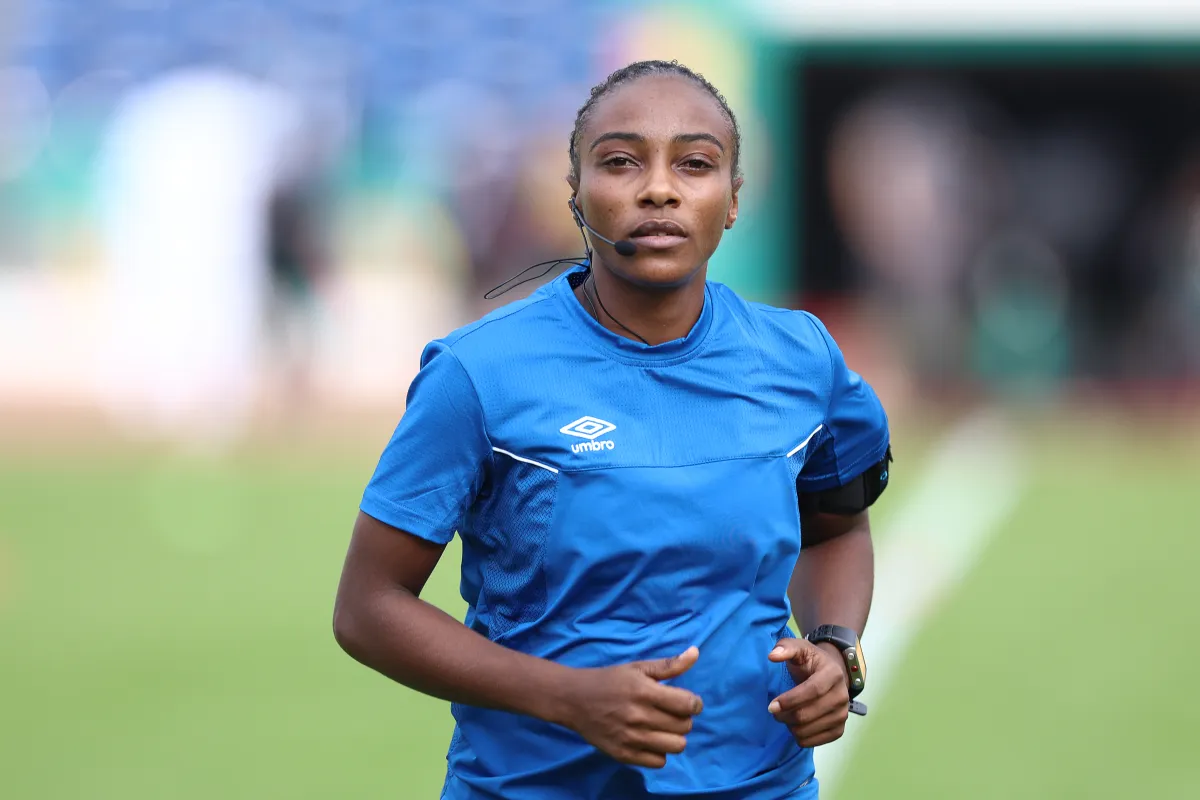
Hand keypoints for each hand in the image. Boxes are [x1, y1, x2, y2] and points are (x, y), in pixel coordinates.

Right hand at [560, 646, 703, 768]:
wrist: (573, 700)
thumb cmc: (609, 680)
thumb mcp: (638, 667)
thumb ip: (669, 664)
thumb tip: (696, 653)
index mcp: (644, 692)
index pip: (687, 705)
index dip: (694, 703)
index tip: (687, 701)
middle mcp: (639, 717)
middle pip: (684, 727)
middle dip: (683, 718)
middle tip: (671, 712)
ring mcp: (631, 738)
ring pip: (676, 746)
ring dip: (674, 736)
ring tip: (663, 727)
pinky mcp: (624, 755)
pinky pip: (659, 762)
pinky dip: (659, 752)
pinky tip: (650, 739)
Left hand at [767, 638, 849, 746]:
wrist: (832, 675)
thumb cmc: (811, 662)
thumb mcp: (800, 648)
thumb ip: (785, 647)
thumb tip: (772, 656)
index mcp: (833, 674)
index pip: (813, 691)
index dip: (791, 700)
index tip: (772, 705)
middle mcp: (842, 696)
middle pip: (808, 714)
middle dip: (785, 715)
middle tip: (773, 711)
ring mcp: (843, 715)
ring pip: (809, 730)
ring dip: (790, 726)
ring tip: (785, 716)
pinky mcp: (840, 730)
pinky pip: (815, 742)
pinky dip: (800, 737)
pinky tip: (795, 725)